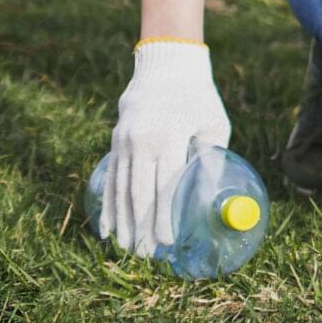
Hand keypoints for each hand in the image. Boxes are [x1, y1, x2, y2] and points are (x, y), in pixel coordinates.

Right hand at [100, 41, 230, 257]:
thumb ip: (210, 157)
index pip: (165, 184)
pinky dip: (109, 206)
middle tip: (147, 254)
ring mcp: (124, 142)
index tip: (168, 240)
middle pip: (139, 193)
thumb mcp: (213, 123)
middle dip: (142, 227)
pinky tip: (108, 229)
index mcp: (169, 136)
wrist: (165, 67)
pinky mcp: (115, 143)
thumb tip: (211, 194)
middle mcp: (142, 141)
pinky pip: (111, 179)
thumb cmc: (199, 98)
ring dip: (124, 222)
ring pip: (121, 189)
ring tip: (128, 249)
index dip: (164, 215)